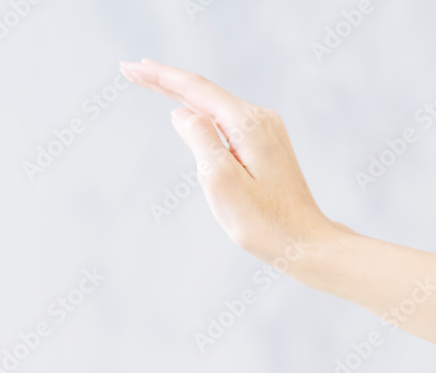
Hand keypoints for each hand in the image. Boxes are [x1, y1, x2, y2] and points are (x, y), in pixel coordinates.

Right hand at [120, 59, 340, 264]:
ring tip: (153, 82)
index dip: (161, 77)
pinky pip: (229, 122)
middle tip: (131, 69)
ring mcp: (269, 133)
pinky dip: (204, 113)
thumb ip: (200, 140)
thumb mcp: (222, 182)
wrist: (306, 243)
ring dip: (185, 95)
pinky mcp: (269, 148)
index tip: (129, 67)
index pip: (196, 89)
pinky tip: (191, 110)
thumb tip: (183, 112)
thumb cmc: (264, 222)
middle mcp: (262, 121)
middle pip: (206, 93)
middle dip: (168, 81)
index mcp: (249, 125)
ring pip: (217, 106)